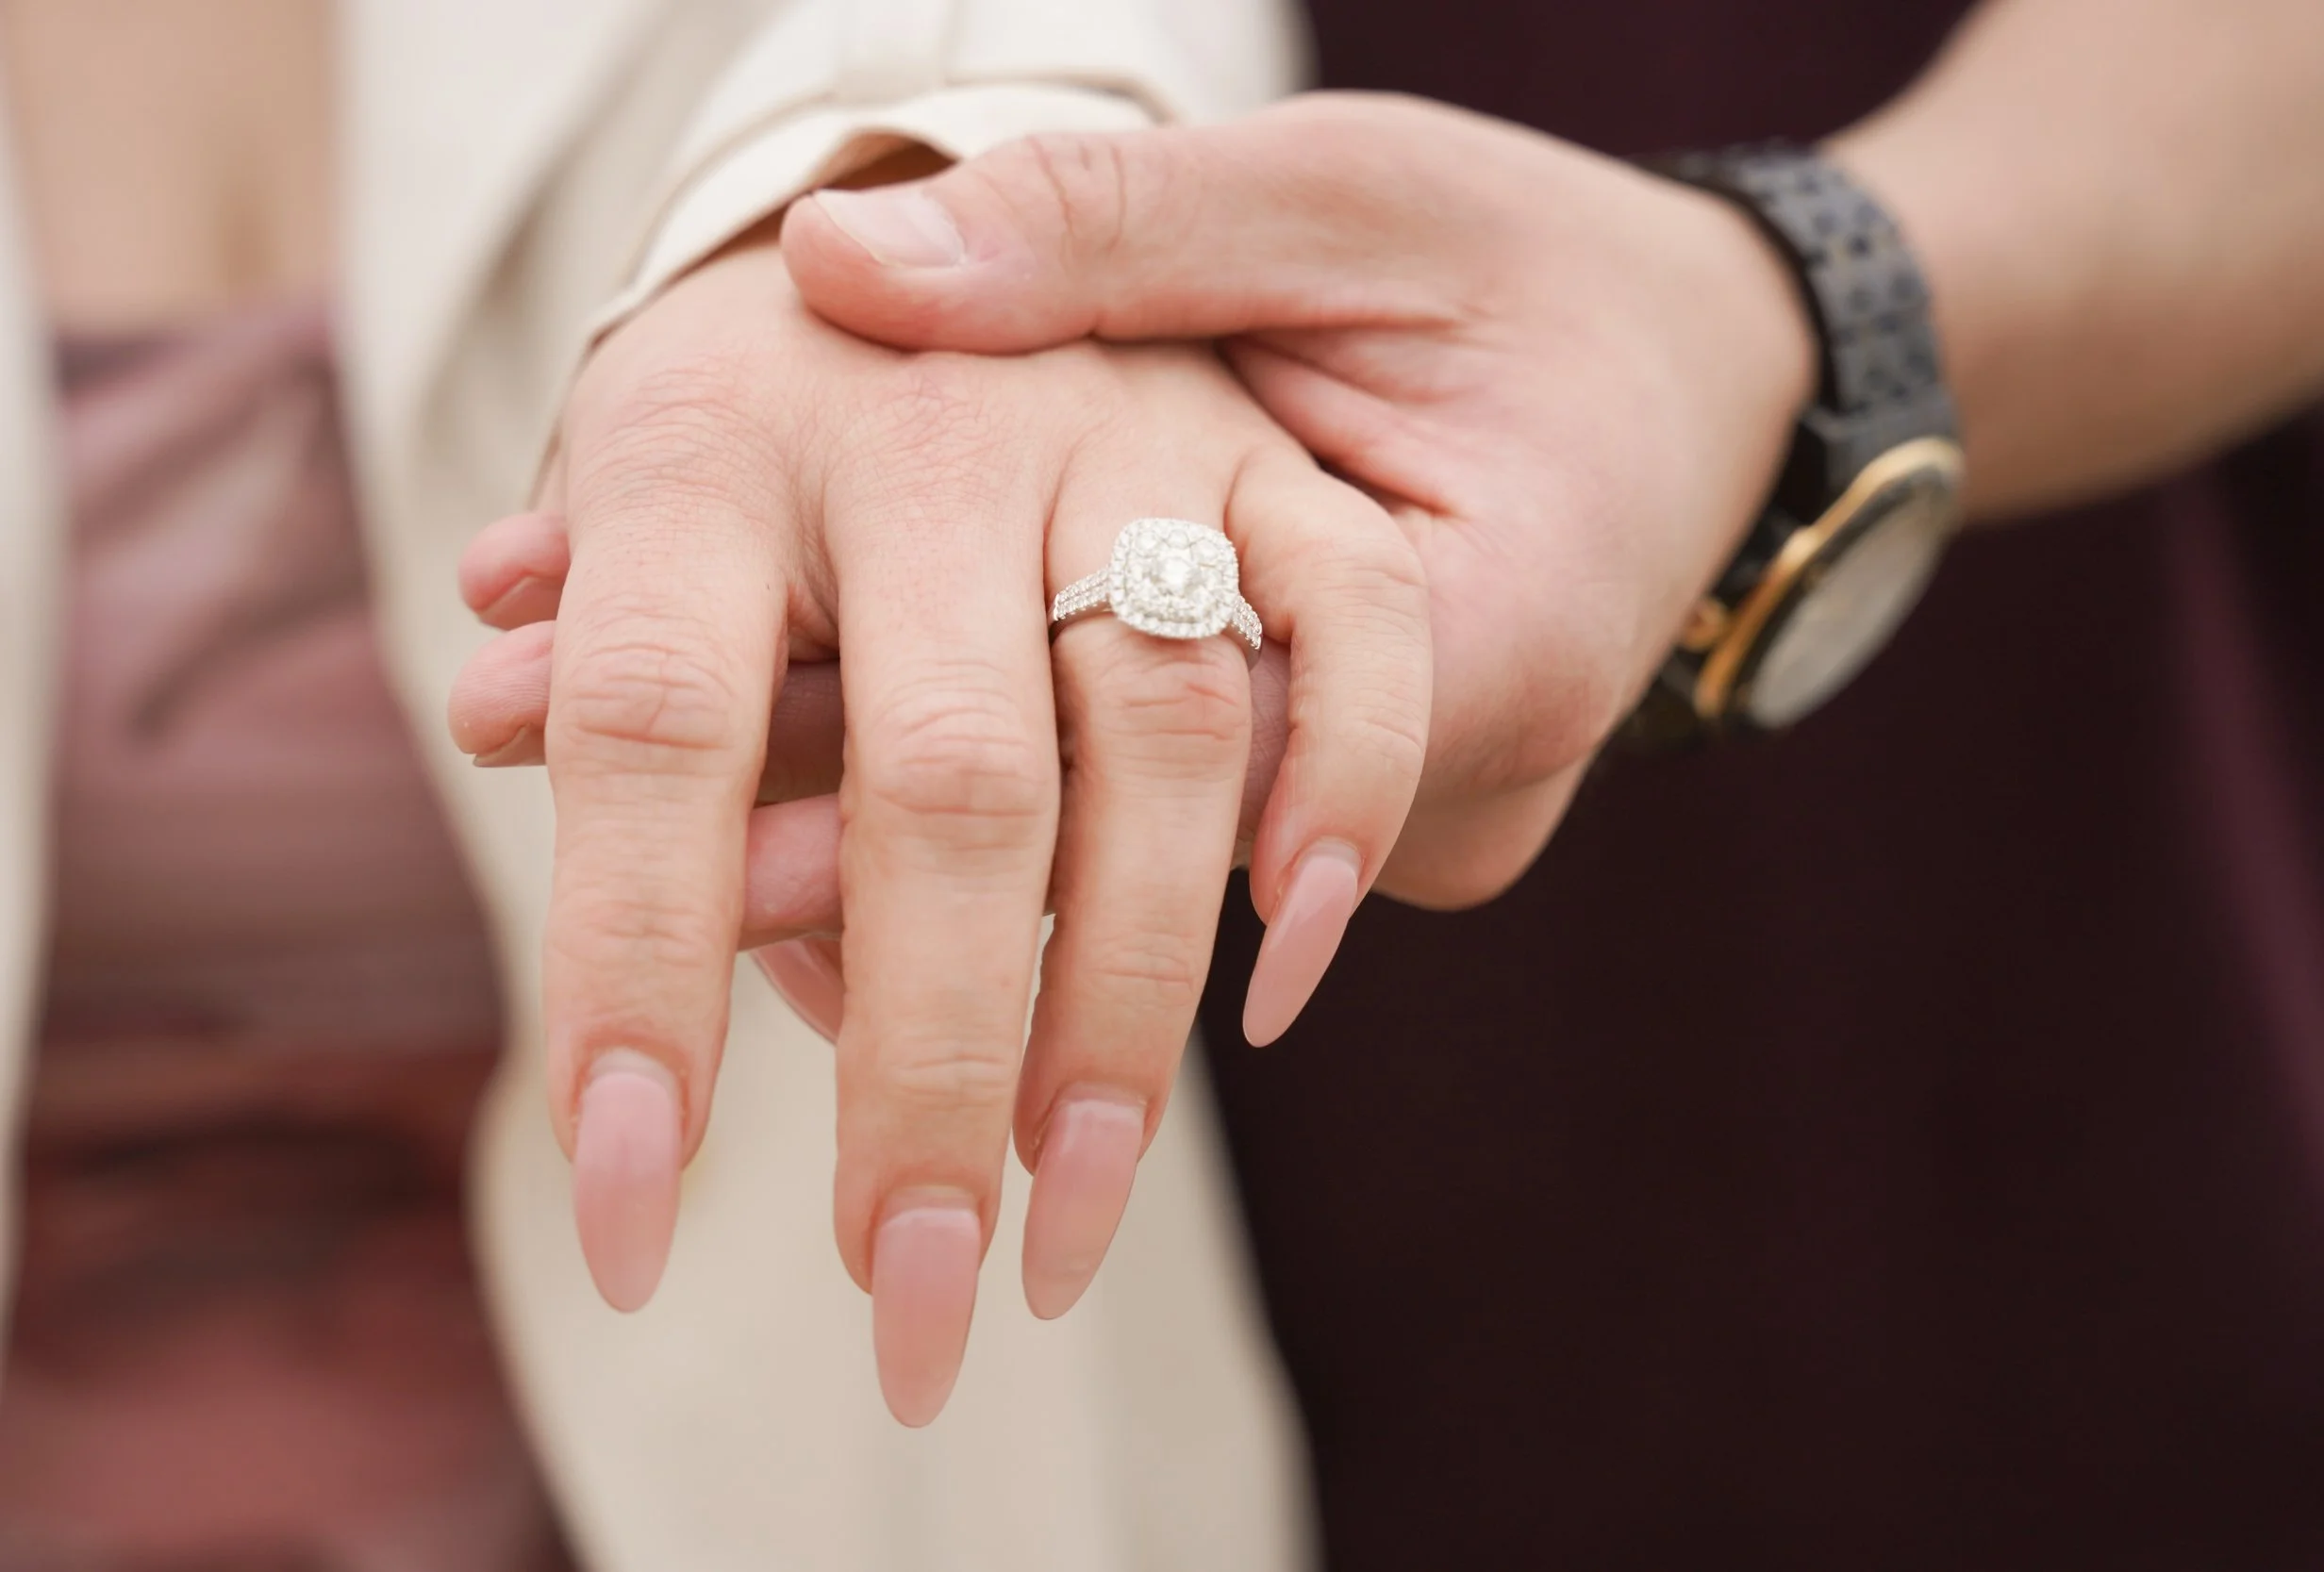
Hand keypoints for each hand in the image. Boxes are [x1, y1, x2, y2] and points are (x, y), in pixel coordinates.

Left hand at [454, 241, 1427, 1423]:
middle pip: (939, 780)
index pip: (658, 724)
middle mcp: (940, 422)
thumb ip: (614, 589)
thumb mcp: (667, 429)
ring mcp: (1134, 427)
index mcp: (723, 418)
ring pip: (1158, 741)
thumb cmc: (795, 332)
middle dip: (930, 1068)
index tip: (624, 1211)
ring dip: (1125, 1005)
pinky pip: (1348, 636)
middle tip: (913, 1299)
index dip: (636, 976)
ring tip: (1069, 1222)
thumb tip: (484, 704)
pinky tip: (1281, 987)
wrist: (1004, 151)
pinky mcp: (1285, 453)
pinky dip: (1335, 807)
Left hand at [774, 93, 1817, 900]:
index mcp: (1486, 638)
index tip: (697, 797)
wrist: (1717, 381)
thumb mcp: (1350, 196)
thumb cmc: (1544, 270)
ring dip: (908, 835)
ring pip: (1127, 873)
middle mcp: (1449, 792)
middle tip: (581, 776)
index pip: (1151, 749)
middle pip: (1112, 849)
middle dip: (845, 831)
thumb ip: (1115, 235)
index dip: (907, 768)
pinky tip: (832, 795)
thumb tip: (843, 257)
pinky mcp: (1369, 827)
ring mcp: (1412, 833)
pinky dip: (1017, 808)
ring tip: (674, 822)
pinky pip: (1172, 844)